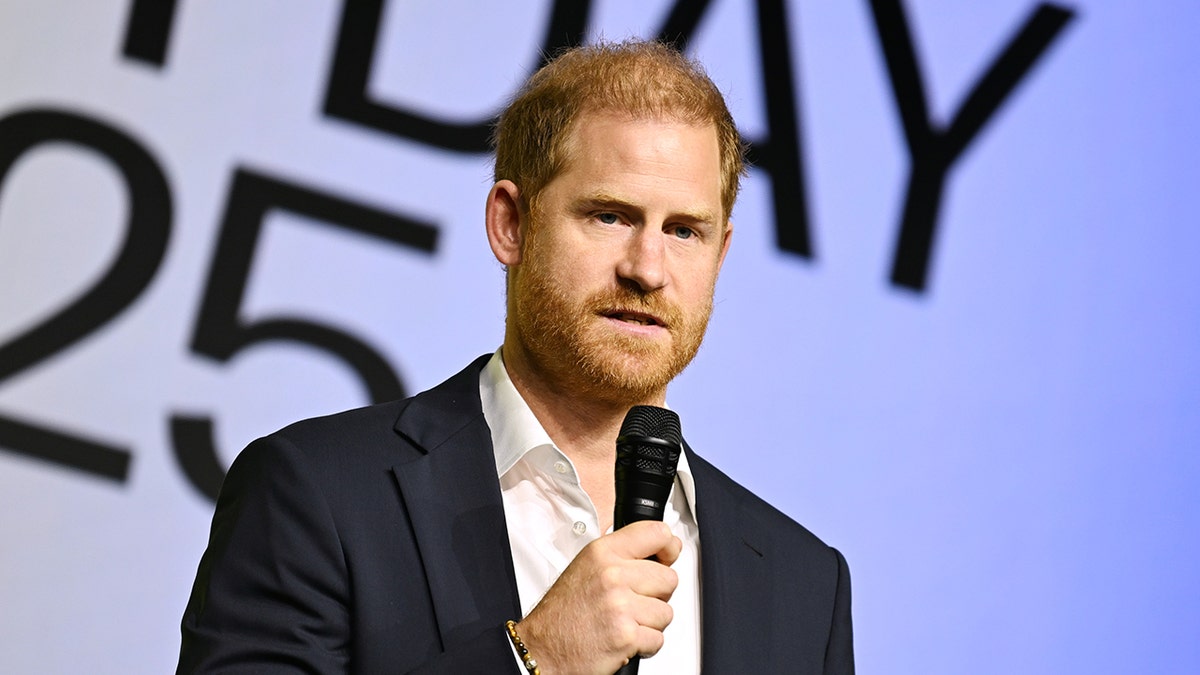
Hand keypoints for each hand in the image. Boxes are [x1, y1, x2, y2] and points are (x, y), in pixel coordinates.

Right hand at [515, 520, 681, 674]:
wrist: (543, 650)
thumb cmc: (562, 614)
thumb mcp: (586, 567)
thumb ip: (622, 555)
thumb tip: (664, 548)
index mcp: (602, 552)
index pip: (656, 534)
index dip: (668, 548)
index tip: (666, 558)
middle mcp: (611, 575)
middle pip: (669, 578)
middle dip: (657, 595)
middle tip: (633, 603)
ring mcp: (620, 605)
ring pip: (666, 611)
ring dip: (650, 623)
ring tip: (624, 623)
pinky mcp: (626, 635)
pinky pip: (658, 638)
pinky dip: (645, 645)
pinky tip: (623, 640)